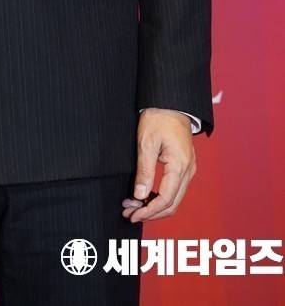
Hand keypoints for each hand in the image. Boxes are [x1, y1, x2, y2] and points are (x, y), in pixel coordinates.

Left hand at [122, 108, 195, 222]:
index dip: (148, 211)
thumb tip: (140, 196)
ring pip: (174, 199)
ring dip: (154, 206)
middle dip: (150, 213)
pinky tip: (144, 197)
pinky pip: (174, 189)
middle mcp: (188, 171)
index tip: (132, 214)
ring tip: (132, 207)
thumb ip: (144, 170)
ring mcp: (188, 169)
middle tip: (129, 214)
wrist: (171, 103)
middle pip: (171, 204)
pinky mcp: (184, 167)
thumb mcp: (146, 142)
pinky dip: (159, 197)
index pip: (165, 199)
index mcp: (180, 165)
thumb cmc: (158, 118)